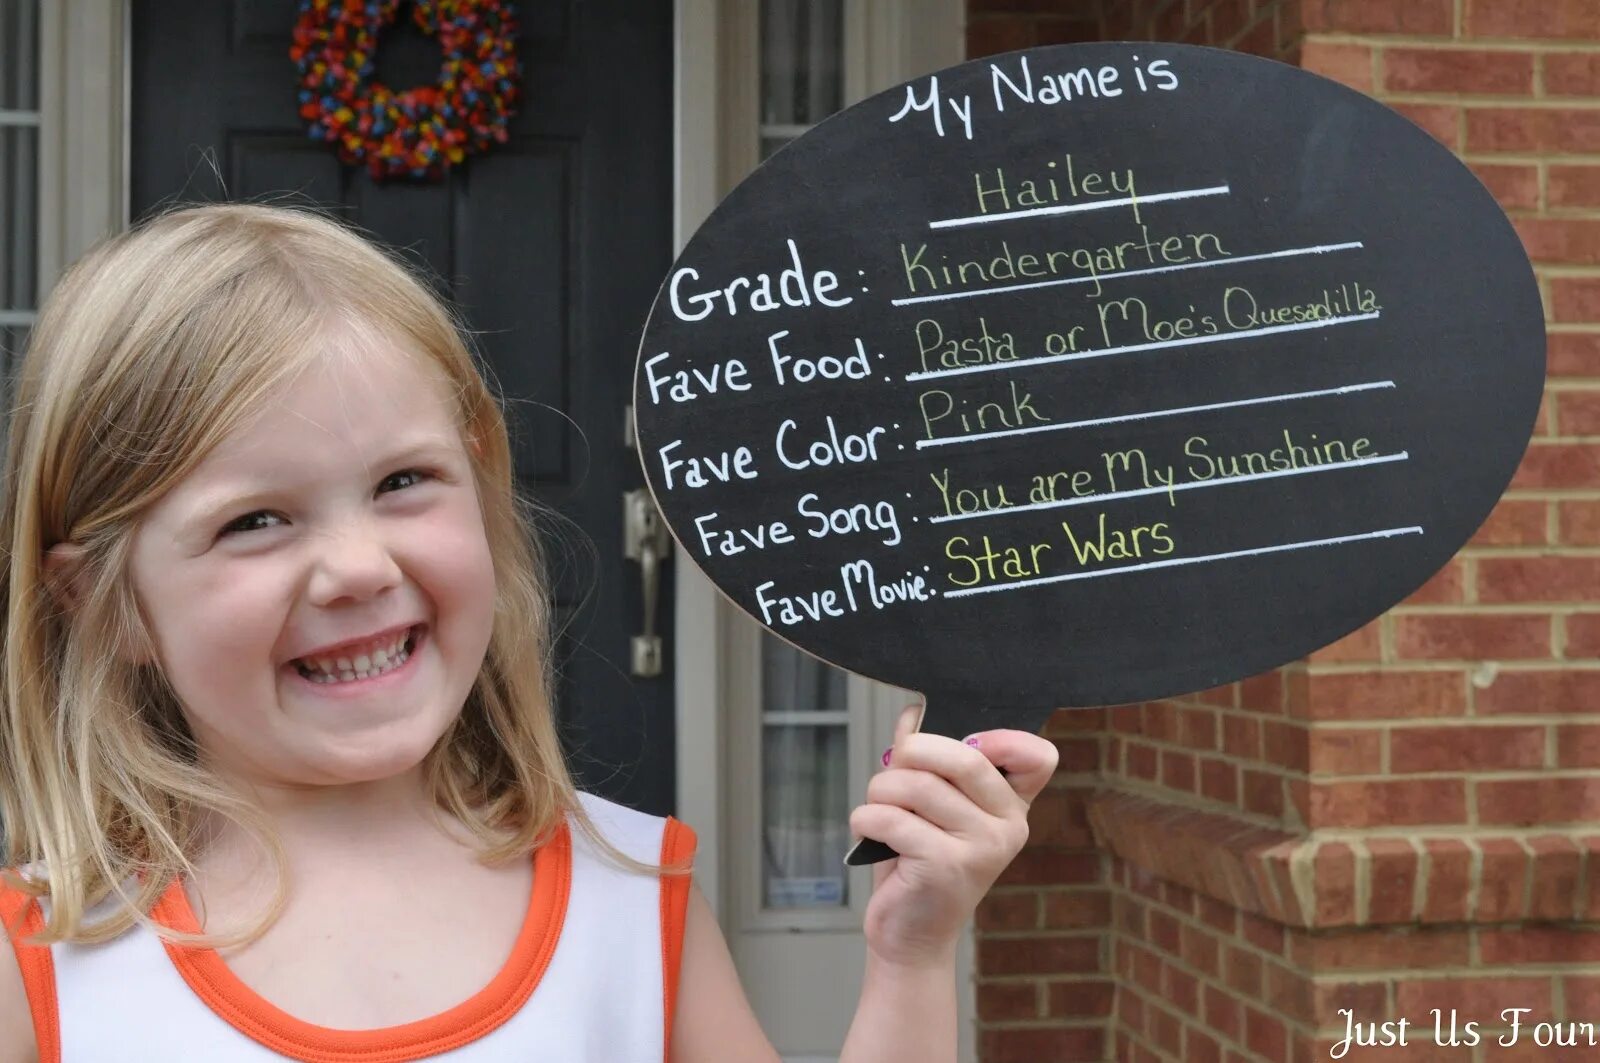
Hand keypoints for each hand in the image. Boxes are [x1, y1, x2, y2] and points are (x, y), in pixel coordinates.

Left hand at [850, 704, 1059, 969]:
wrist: (911, 934)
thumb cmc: (918, 862)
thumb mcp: (928, 805)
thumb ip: (925, 758)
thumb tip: (912, 712)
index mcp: (1012, 806)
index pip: (1039, 757)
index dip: (1004, 737)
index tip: (968, 742)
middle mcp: (1008, 827)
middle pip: (964, 757)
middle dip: (912, 752)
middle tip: (892, 766)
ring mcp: (982, 849)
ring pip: (918, 785)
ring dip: (880, 789)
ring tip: (875, 807)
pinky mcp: (946, 867)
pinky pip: (894, 819)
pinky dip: (867, 817)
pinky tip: (868, 829)